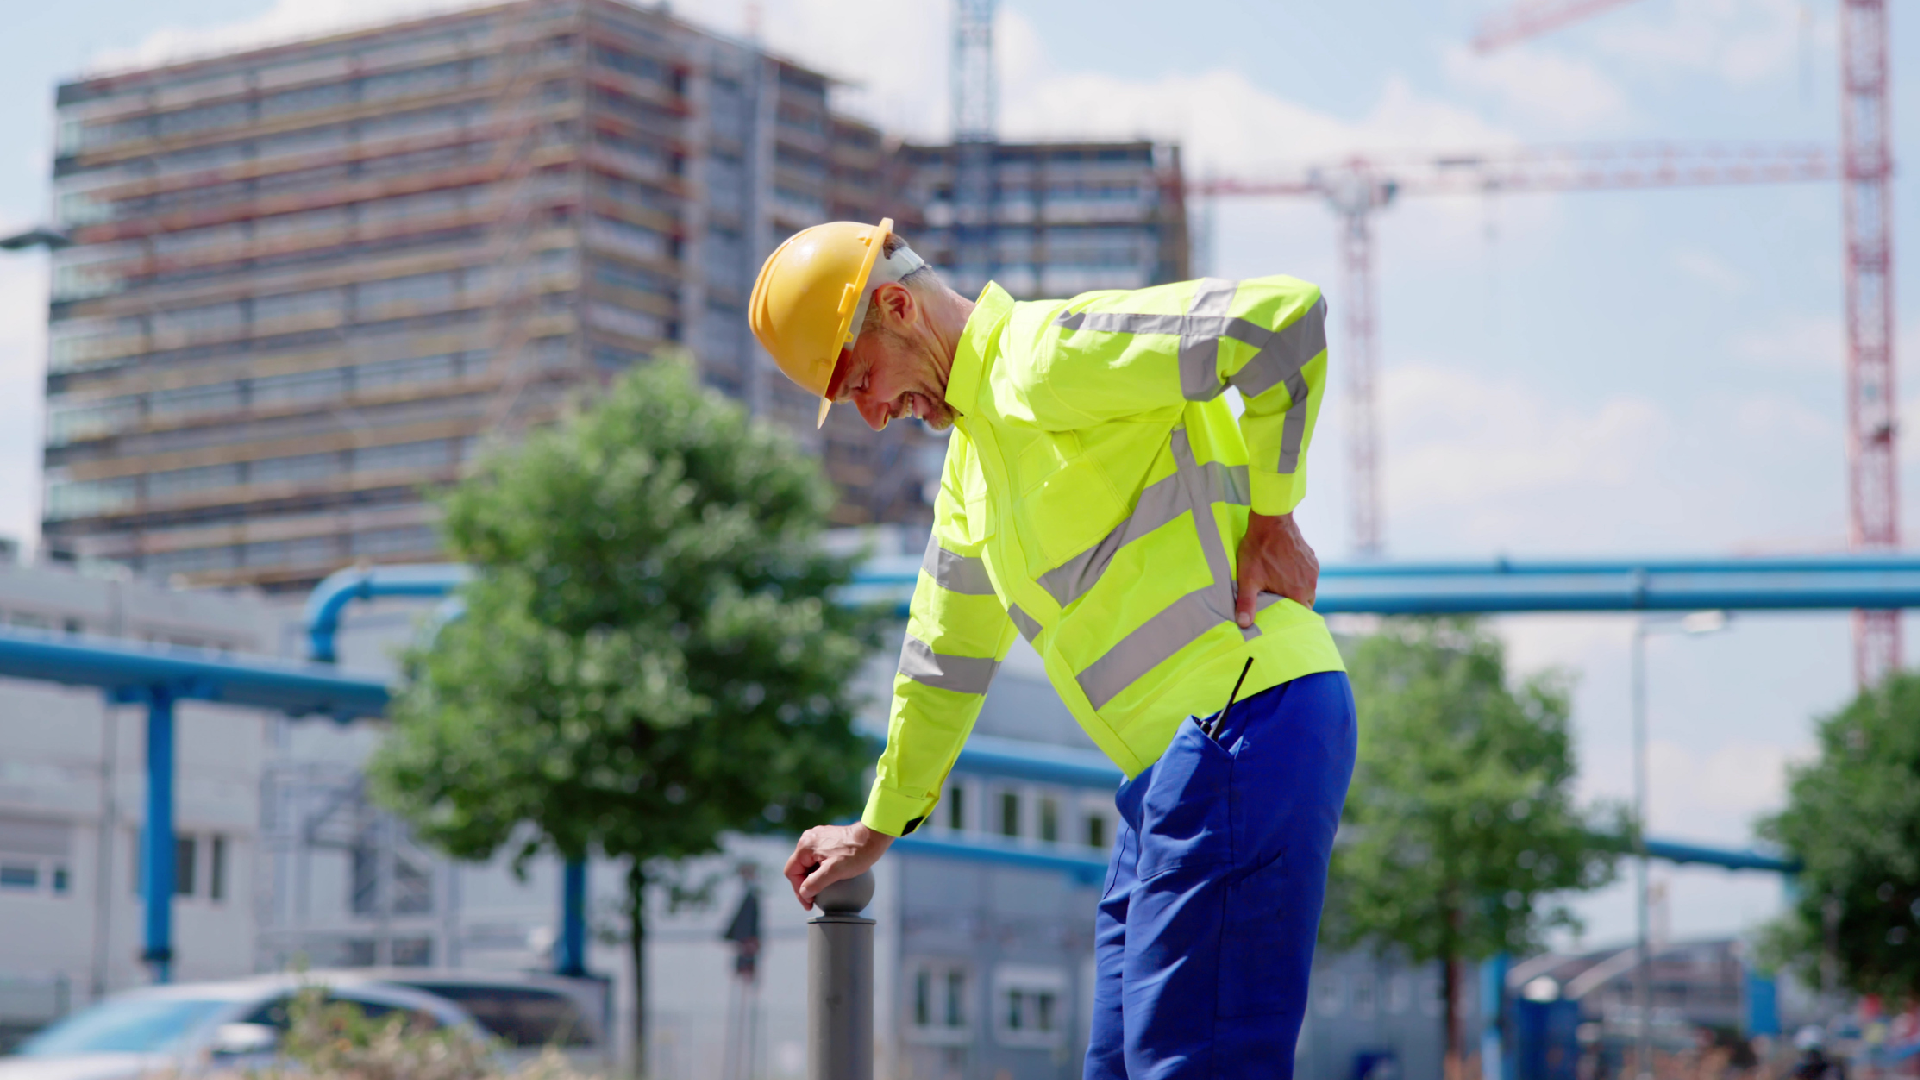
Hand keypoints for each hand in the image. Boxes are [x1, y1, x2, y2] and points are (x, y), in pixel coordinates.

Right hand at [783, 822, 894, 909]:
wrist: (873, 837)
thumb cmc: (856, 853)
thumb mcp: (834, 872)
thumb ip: (815, 883)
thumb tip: (804, 893)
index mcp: (805, 846)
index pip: (792, 871)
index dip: (798, 890)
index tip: (808, 903)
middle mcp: (808, 839)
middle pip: (798, 867)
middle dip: (804, 885)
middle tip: (813, 901)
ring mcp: (818, 837)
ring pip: (808, 863)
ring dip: (812, 878)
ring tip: (820, 893)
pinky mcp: (827, 838)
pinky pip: (817, 857)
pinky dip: (819, 870)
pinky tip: (828, 879)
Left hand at [1234, 511, 1318, 627]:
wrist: (1271, 521)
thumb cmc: (1258, 550)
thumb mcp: (1248, 579)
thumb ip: (1246, 603)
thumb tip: (1244, 624)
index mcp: (1298, 593)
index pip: (1301, 615)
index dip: (1291, 617)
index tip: (1280, 615)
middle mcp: (1310, 584)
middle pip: (1305, 603)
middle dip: (1293, 604)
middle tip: (1277, 600)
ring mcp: (1313, 570)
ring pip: (1308, 588)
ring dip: (1297, 589)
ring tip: (1280, 585)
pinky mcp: (1312, 558)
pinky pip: (1308, 575)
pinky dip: (1300, 576)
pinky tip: (1285, 571)